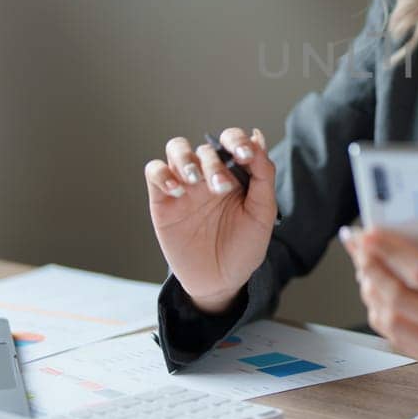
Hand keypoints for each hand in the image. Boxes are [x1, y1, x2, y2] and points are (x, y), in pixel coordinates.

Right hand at [144, 128, 276, 312]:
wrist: (221, 281)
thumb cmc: (243, 246)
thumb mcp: (262, 213)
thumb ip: (263, 175)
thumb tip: (258, 137)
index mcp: (235, 173)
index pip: (232, 140)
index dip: (237, 139)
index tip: (245, 155)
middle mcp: (208, 174)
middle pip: (205, 147)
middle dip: (214, 163)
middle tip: (222, 188)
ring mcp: (185, 186)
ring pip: (176, 149)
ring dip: (185, 158)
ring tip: (194, 180)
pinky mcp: (163, 201)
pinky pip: (154, 171)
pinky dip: (162, 173)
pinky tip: (176, 189)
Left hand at [340, 205, 417, 393]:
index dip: (392, 252)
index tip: (371, 233)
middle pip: (400, 298)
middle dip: (370, 268)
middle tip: (356, 245)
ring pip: (394, 323)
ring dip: (372, 293)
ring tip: (364, 268)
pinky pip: (403, 343)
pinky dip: (383, 319)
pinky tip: (378, 298)